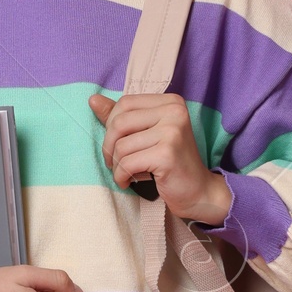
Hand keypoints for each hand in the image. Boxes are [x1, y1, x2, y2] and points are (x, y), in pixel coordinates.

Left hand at [89, 91, 231, 225]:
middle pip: (119, 122)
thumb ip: (122, 117)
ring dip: (116, 165)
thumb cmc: (169, 163)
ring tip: (125, 173)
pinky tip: (128, 182)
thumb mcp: (146, 135)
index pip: (125, 103)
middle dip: (109, 146)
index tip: (116, 144)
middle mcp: (174, 111)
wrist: (198, 192)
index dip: (111, 124)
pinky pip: (127, 163)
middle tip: (114, 162)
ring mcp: (172, 131)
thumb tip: (93, 100)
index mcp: (170, 102)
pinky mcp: (167, 154)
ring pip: (121, 145)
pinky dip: (121, 176)